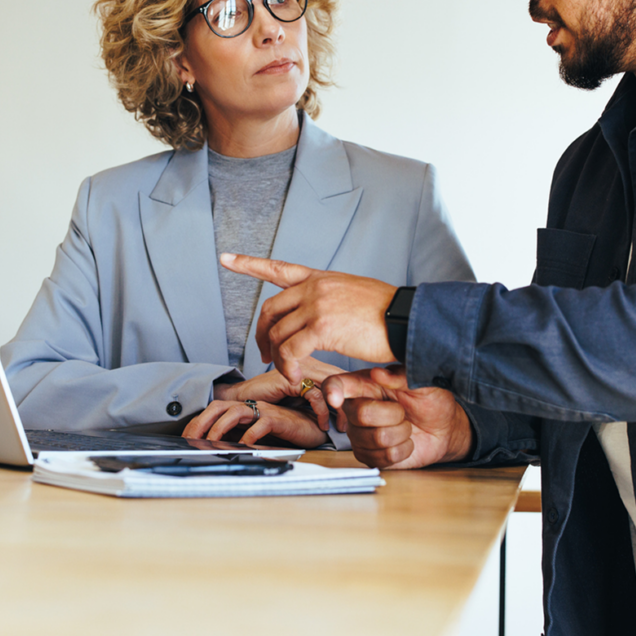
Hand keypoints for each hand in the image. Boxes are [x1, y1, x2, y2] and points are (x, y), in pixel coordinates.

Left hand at [182, 399, 328, 448]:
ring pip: (236, 412)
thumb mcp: (255, 435)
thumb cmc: (285, 432)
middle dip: (201, 423)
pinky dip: (249, 435)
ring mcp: (265, 411)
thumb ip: (238, 437)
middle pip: (219, 407)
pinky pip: (261, 424)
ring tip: (211, 443)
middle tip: (190, 441)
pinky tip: (242, 447)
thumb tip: (213, 449)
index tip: (184, 439)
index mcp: (244, 408)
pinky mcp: (280, 419)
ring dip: (220, 428)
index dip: (197, 422)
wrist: (313, 428)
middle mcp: (252, 406)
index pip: (213, 410)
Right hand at [211, 358, 346, 431]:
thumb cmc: (272, 400)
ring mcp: (300, 367)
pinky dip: (322, 411)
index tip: (355, 414)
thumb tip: (344, 409)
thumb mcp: (302, 398)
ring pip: (332, 385)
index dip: (352, 394)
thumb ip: (321, 397)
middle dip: (349, 402)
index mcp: (315, 364)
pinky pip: (315, 394)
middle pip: (341, 378)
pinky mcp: (290, 378)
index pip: (342, 375)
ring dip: (338, 409)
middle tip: (350, 422)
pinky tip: (321, 424)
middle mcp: (310, 362)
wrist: (242, 398)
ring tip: (338, 427)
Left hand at [220, 253, 396, 382]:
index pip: (278, 268)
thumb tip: (320, 319)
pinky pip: (291, 350)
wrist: (408, 318)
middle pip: (270, 310)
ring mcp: (317, 305)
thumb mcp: (354, 295)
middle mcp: (315, 287)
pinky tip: (296, 376)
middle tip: (264, 355)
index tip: (226, 259)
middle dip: (260, 335)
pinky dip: (288, 367)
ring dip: (277, 358)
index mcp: (321, 278)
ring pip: (277, 334)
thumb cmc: (388, 314)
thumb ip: (330, 301)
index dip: (248, 264)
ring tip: (288, 373)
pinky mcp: (323, 326)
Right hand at [322, 367, 472, 469]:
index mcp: (365, 384)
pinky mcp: (369, 456)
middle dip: (394, 415)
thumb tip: (378, 373)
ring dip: (401, 433)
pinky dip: (403, 450)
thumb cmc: (430, 400)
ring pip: (376, 438)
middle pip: (361, 414)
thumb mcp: (420, 382)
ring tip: (405, 426)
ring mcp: (360, 434)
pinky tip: (405, 442)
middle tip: (403, 411)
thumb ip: (400, 376)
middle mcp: (356, 409)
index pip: (337, 384)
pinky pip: (383, 457)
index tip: (335, 398)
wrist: (443, 427)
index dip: (332, 390)